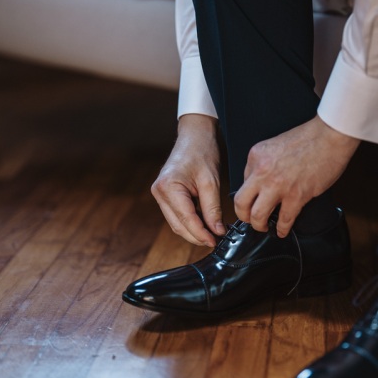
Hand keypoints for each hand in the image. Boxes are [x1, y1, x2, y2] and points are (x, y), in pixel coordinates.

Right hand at [151, 114, 225, 246]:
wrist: (194, 136)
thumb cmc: (202, 152)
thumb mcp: (211, 182)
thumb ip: (213, 209)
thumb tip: (217, 231)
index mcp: (169, 187)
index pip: (186, 219)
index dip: (201, 234)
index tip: (215, 241)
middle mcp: (159, 192)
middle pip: (178, 225)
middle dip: (197, 236)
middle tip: (216, 240)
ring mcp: (160, 194)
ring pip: (176, 223)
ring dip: (193, 231)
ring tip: (212, 234)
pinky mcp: (165, 195)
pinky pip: (177, 215)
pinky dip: (190, 222)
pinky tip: (204, 224)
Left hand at [235, 116, 359, 237]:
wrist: (329, 136)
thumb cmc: (308, 138)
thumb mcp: (275, 144)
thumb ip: (264, 163)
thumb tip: (261, 183)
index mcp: (256, 156)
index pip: (243, 181)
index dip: (250, 193)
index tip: (253, 199)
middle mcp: (262, 172)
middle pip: (241, 203)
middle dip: (243, 216)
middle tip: (249, 219)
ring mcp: (278, 185)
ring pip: (257, 215)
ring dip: (259, 225)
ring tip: (264, 227)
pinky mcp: (296, 195)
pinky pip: (284, 219)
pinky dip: (282, 229)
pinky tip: (282, 231)